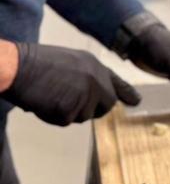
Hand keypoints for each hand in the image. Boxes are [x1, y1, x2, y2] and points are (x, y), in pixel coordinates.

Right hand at [0, 43, 140, 125]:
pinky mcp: (72, 109)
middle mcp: (96, 80)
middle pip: (106, 105)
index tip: (137, 102)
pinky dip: (52, 116)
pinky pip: (65, 121)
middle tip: (68, 102)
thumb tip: (93, 97)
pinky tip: (43, 101)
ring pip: (84, 116)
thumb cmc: (36, 63)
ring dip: (68, 112)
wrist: (18, 66)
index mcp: (94, 66)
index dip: (126, 93)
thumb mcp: (70, 63)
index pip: (116, 82)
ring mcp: (86, 95)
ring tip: (50, 94)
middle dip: (92, 109)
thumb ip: (86, 77)